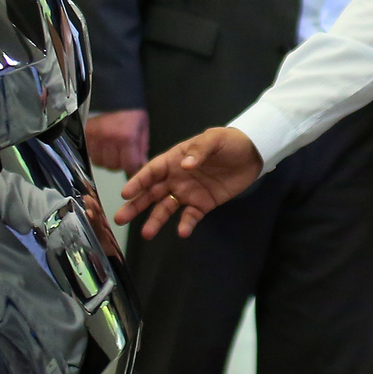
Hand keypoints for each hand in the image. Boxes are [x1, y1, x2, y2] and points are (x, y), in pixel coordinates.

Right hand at [84, 109, 150, 174]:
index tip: (132, 165)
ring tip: (111, 149)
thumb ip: (142, 148)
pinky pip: (89, 153)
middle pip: (112, 166)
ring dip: (105, 159)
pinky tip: (102, 146)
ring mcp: (95, 136)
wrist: (114, 93)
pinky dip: (96, 153)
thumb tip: (140, 164)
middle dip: (118, 163)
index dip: (132, 167)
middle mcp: (109, 138)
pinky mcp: (85, 133)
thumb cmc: (130, 109)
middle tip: (122, 155)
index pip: (128, 165)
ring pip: (98, 161)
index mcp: (126, 136)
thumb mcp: (143, 127)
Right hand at [114, 127, 264, 238]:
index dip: (138, 181)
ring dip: (155, 220)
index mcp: (175, 159)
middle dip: (135, 205)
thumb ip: (199, 150)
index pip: (151, 171)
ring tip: (146, 234)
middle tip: (119, 219)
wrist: (252, 154)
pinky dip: (185, 224)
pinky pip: (190, 216)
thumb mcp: (214, 139)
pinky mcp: (203, 204)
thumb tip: (185, 165)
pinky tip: (182, 232)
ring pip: (166, 208)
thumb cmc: (229, 142)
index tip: (125, 193)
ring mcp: (188, 192)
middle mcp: (176, 178)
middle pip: (151, 193)